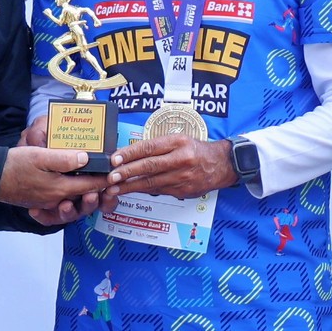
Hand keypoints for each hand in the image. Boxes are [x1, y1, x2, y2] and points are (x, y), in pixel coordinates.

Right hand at [0, 143, 115, 212]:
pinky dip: (71, 200)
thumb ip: (64, 158)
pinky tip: (75, 191)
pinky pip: (61, 205)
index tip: (117, 172)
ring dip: (86, 197)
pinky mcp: (41, 202)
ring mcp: (48, 203)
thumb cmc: (15, 164)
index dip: (105, 179)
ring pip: (74, 203)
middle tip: (110, 181)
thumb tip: (86, 158)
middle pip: (84, 198)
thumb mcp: (40, 155)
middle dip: (99, 191)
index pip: (90, 185)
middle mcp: (56, 200)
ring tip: (96, 187)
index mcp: (59, 189)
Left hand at [110, 133, 238, 198]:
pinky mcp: (183, 190)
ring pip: (151, 182)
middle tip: (110, 177)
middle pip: (148, 166)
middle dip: (126, 172)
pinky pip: (158, 190)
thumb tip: (130, 155)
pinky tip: (131, 191)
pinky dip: (143, 190)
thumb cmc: (196, 150)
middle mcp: (181, 159)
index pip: (149, 147)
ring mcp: (182, 176)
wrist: (221, 165)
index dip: (129, 154)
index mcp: (178, 142)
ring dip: (130, 186)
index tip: (114, 160)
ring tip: (114, 189)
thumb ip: (157, 147)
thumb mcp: (179, 140)